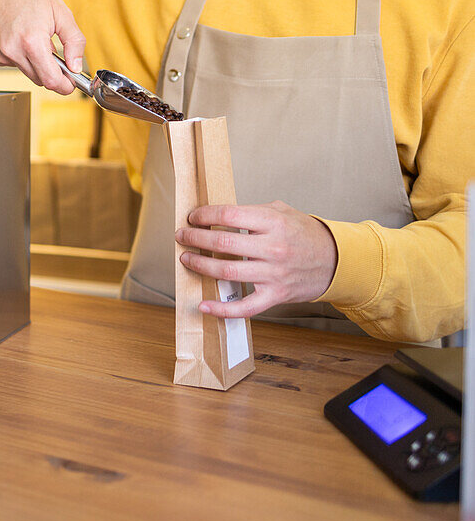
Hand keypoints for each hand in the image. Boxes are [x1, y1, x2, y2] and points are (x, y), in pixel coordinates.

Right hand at [0, 0, 85, 94]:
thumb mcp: (62, 13)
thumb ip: (74, 42)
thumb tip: (76, 66)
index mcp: (32, 41)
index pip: (51, 80)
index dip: (65, 85)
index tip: (71, 82)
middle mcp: (14, 51)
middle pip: (41, 80)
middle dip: (54, 72)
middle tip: (59, 56)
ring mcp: (3, 54)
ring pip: (30, 74)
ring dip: (39, 65)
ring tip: (39, 42)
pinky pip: (17, 66)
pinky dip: (25, 59)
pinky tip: (24, 41)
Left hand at [174, 200, 337, 318]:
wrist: (336, 261)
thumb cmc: (305, 234)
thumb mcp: (283, 212)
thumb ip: (253, 211)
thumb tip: (218, 214)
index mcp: (273, 222)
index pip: (229, 214)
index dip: (205, 215)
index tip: (193, 217)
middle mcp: (273, 248)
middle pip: (223, 242)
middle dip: (195, 238)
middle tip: (183, 235)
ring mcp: (273, 274)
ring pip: (227, 271)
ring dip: (200, 265)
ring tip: (187, 258)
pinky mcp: (275, 296)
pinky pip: (244, 307)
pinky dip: (221, 309)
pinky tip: (203, 305)